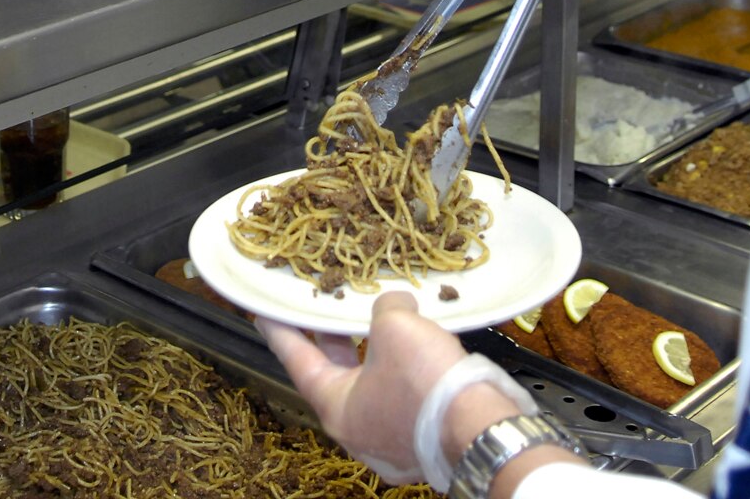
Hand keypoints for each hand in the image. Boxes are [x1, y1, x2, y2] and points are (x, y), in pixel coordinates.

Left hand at [259, 293, 478, 482]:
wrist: (484, 431)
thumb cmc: (428, 385)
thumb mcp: (395, 326)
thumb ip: (384, 309)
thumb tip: (395, 305)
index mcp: (337, 407)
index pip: (298, 361)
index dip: (281, 332)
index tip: (265, 315)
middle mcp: (359, 432)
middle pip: (337, 376)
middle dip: (334, 340)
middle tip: (324, 311)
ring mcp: (391, 444)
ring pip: (375, 390)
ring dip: (377, 357)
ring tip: (382, 325)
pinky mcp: (422, 445)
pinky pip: (405, 404)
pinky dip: (405, 376)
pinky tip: (420, 352)